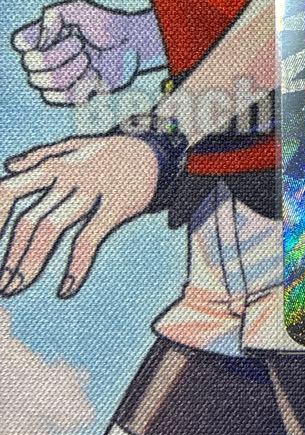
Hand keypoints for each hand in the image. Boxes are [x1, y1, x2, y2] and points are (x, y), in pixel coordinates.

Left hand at [0, 134, 157, 297]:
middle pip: (29, 219)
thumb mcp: (78, 145)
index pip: (8, 191)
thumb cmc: (114, 152)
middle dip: (11, 255)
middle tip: (3, 283)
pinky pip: (88, 238)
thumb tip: (9, 165)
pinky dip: (75, 266)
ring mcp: (92, 190)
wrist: (159, 150)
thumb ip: (42, 154)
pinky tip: (65, 289)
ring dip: (30, 262)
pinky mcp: (117, 205)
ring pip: (50, 229)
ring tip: (16, 287)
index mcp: (54, 165)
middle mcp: (68, 177)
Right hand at [11, 0, 165, 104]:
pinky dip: (86, 83)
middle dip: (62, 52)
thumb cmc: (106, 25)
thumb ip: (58, 12)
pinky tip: (94, 74)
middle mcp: (43, 61)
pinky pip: (68, 97)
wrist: (131, 44)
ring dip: (76, 67)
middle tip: (81, 45)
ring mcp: (56, 80)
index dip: (38, 38)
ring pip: (51, 81)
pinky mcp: (73, 95)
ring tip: (89, 59)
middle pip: (33, 64)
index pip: (21, 43)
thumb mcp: (82, 10)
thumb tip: (45, 26)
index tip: (62, 30)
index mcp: (41, 40)